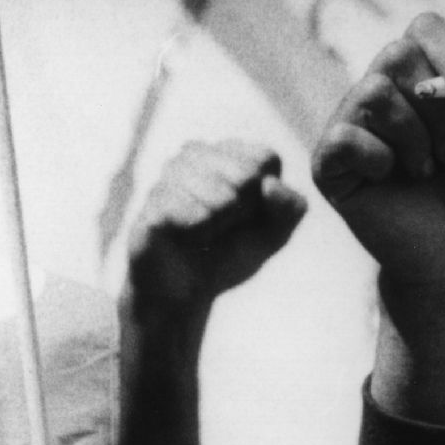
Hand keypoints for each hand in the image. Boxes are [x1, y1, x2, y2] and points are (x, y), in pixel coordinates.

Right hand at [126, 141, 308, 317]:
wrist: (183, 293)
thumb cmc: (228, 256)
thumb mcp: (273, 234)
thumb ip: (291, 208)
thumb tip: (271, 185)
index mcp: (224, 152)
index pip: (264, 158)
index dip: (264, 198)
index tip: (245, 215)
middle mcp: (193, 154)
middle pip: (245, 175)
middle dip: (242, 213)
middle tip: (221, 228)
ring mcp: (168, 176)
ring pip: (221, 197)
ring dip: (219, 227)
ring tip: (202, 235)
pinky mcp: (153, 203)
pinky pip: (196, 216)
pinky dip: (199, 237)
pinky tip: (186, 241)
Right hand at [311, 15, 444, 329]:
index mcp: (418, 73)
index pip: (424, 27)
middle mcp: (378, 91)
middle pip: (396, 53)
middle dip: (440, 105)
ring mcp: (349, 126)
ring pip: (372, 91)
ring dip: (415, 135)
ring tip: (428, 169)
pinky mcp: (329, 165)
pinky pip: (344, 137)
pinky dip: (380, 157)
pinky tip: (392, 179)